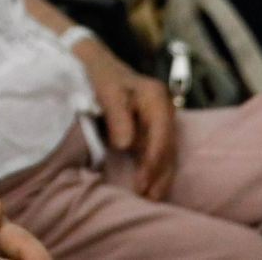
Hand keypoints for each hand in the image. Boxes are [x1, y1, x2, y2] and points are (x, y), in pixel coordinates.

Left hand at [69, 35, 177, 200]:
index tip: (142, 183)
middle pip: (168, 147)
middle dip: (160, 174)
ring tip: (151, 198)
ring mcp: (159, 118)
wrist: (93, 62)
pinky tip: (148, 184)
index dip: (153, 162)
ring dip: (159, 175)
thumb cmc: (98, 75)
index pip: (161, 135)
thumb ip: (117, 115)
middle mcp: (163, 108)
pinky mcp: (151, 126)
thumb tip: (126, 145)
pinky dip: (153, 167)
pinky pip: (157, 149)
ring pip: (166, 151)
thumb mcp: (106, 91)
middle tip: (149, 199)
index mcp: (155, 97)